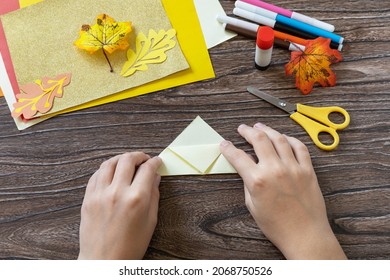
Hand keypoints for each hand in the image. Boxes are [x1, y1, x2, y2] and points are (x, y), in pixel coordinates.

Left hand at [78, 152, 161, 259]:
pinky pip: (96, 175)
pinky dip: (105, 169)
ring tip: (127, 162)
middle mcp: (117, 192)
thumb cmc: (130, 246)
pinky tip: (112, 172)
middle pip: (127, 160)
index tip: (157, 161)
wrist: (104, 261)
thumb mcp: (150, 221)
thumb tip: (155, 177)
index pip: (147, 169)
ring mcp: (100, 194)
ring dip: (120, 158)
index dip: (154, 162)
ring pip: (109, 163)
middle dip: (138, 155)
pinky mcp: (88, 198)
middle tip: (143, 159)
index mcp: (137, 198)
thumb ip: (154, 195)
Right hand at [220, 123, 345, 258]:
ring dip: (267, 129)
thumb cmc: (277, 226)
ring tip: (260, 126)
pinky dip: (290, 139)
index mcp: (258, 180)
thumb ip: (248, 184)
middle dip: (248, 131)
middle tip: (243, 128)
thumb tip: (247, 170)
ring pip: (279, 139)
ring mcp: (293, 168)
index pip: (238, 157)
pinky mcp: (307, 170)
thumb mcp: (253, 206)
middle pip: (259, 140)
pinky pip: (300, 147)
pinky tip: (284, 137)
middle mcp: (275, 170)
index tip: (224, 143)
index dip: (228, 148)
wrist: (304, 235)